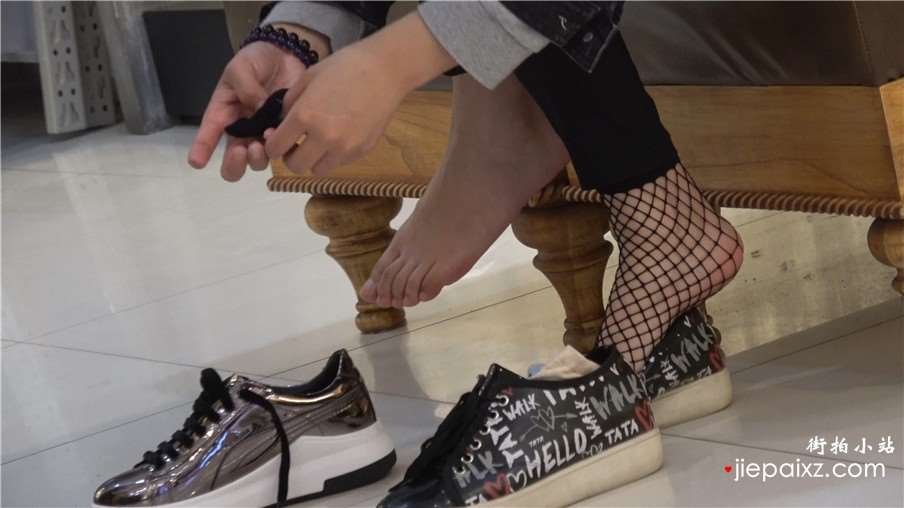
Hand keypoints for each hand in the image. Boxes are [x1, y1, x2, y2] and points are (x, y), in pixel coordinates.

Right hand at [188, 25, 328, 181]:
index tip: (196, 162)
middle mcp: (242, 130)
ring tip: (262, 140)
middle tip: (240, 152)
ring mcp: (264, 134)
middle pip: (234, 162)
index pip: (208, 135)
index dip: (201, 150)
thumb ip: (246, 88)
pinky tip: (282, 136)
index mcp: (224, 113)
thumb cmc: (255, 60)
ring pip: (257, 162)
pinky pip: (282, 151)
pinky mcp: (285, 133)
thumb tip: (258, 110)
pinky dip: (280, 149)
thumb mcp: (241, 68)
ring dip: (257, 158)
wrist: (285, 53)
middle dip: (234, 164)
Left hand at [266, 12, 454, 175]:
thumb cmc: (344, 67)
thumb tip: (279, 124)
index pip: (275, 148)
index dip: (273, 144)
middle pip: (295, 166)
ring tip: (319, 142)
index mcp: (305, 117)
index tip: (277, 138)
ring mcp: (345, 148)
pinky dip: (334, 155)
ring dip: (314, 160)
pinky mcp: (362, 151)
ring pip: (318, 170)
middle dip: (292, 156)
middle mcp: (323, 138)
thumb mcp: (308, 78)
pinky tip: (341, 135)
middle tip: (297, 143)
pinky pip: (339, 163)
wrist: (385, 71)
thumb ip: (289, 104)